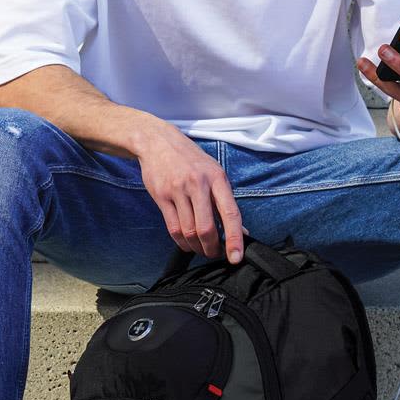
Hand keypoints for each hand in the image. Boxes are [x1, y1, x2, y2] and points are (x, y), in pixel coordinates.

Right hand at [136, 125, 247, 262]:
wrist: (158, 142)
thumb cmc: (191, 160)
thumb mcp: (214, 173)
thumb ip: (226, 201)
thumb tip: (241, 231)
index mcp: (217, 178)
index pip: (230, 214)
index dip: (234, 239)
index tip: (236, 257)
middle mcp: (198, 184)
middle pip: (206, 228)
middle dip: (212, 248)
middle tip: (215, 254)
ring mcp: (178, 190)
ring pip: (189, 231)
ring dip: (197, 247)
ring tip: (201, 249)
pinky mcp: (162, 197)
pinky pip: (173, 228)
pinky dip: (182, 242)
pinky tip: (187, 243)